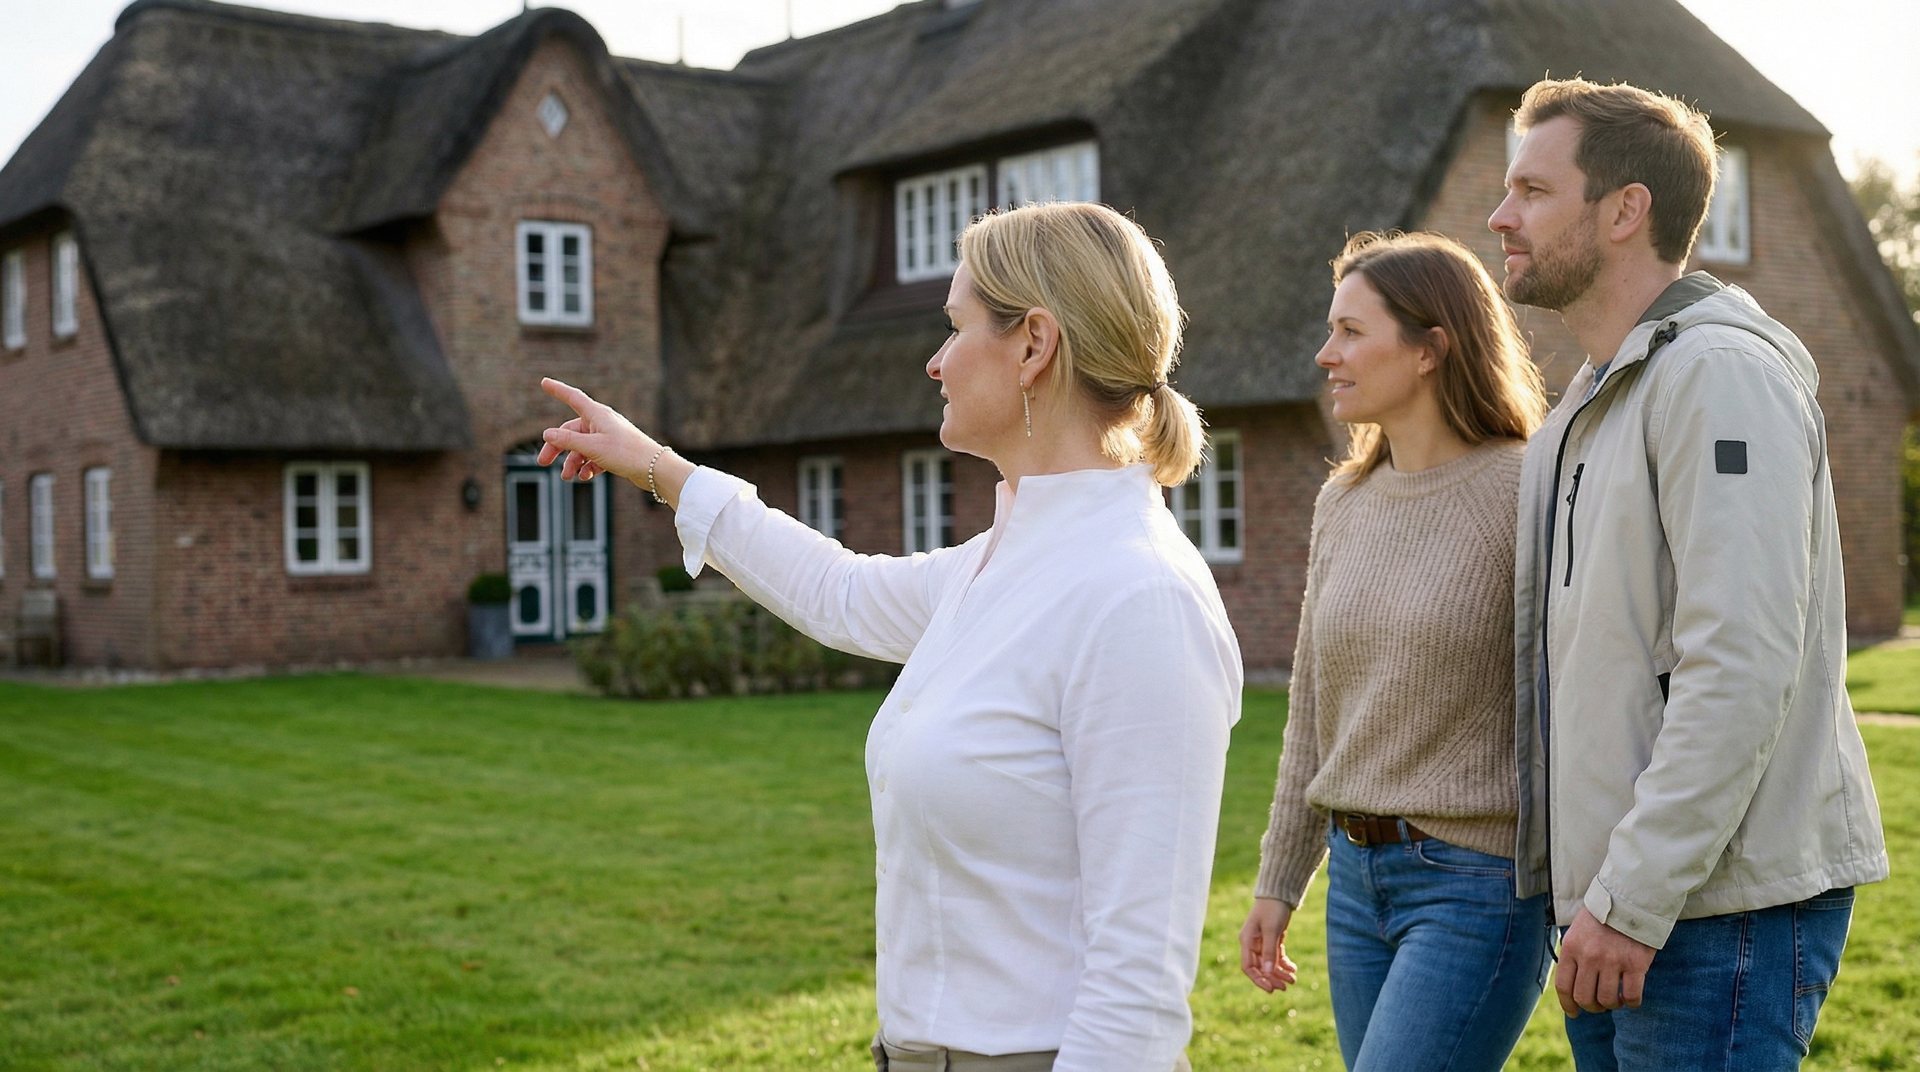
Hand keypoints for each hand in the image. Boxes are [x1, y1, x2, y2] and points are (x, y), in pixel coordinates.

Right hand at [537, 378, 692, 504]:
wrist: (655, 469)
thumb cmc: (626, 453)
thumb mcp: (592, 447)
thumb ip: (568, 440)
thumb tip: (547, 433)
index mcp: (597, 414)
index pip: (572, 397)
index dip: (557, 390)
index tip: (544, 382)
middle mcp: (602, 423)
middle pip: (571, 431)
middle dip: (556, 447)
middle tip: (543, 462)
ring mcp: (608, 437)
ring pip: (581, 447)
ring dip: (572, 461)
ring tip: (567, 477)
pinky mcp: (614, 452)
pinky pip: (594, 457)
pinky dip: (587, 466)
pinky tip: (585, 477)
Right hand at [1239, 897, 1300, 992]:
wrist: (1279, 893)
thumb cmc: (1272, 909)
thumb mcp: (1271, 930)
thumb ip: (1269, 951)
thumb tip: (1267, 973)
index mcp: (1247, 941)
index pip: (1248, 967)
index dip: (1258, 980)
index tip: (1271, 989)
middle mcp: (1252, 944)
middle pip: (1260, 968)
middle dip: (1272, 978)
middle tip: (1285, 987)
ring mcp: (1262, 942)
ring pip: (1269, 964)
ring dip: (1279, 973)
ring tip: (1293, 980)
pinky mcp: (1272, 939)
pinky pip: (1276, 956)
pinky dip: (1284, 964)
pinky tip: (1293, 969)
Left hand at [1555, 906, 1655, 1016]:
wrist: (1631, 899)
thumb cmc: (1603, 917)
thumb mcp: (1578, 930)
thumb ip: (1574, 955)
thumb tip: (1571, 985)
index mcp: (1572, 947)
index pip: (1563, 986)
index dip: (1567, 1005)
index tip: (1573, 1013)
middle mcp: (1589, 956)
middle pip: (1584, 997)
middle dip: (1591, 1007)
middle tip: (1599, 1004)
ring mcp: (1613, 961)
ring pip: (1607, 1000)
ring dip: (1611, 1005)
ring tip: (1615, 999)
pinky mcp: (1636, 964)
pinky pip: (1631, 996)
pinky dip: (1631, 1003)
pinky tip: (1630, 998)